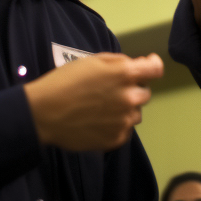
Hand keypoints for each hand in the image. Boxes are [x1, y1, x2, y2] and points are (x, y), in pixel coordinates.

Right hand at [24, 52, 163, 150]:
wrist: (44, 113)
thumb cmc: (66, 81)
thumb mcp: (93, 61)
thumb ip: (119, 62)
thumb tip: (137, 66)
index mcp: (125, 74)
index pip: (156, 69)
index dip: (152, 66)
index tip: (147, 67)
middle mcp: (130, 98)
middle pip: (145, 93)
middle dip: (133, 89)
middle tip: (111, 91)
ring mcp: (124, 121)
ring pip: (136, 113)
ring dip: (126, 109)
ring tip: (103, 109)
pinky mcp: (115, 140)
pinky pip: (125, 130)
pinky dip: (117, 126)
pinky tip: (99, 122)